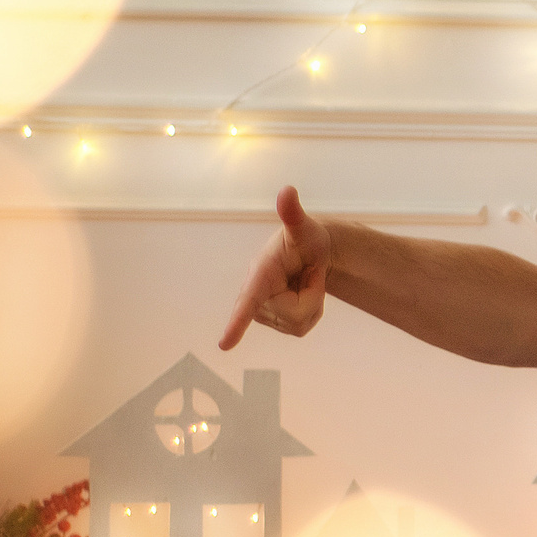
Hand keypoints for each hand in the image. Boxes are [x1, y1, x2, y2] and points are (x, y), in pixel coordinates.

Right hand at [218, 186, 331, 348]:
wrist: (309, 255)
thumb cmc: (305, 239)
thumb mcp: (303, 227)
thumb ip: (293, 212)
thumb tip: (287, 190)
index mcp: (258, 276)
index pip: (246, 302)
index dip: (235, 323)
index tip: (224, 345)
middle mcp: (254, 297)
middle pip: (294, 314)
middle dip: (312, 295)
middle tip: (306, 274)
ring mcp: (263, 314)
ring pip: (299, 324)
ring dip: (312, 304)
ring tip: (302, 283)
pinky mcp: (275, 324)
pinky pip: (302, 329)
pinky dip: (312, 313)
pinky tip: (302, 296)